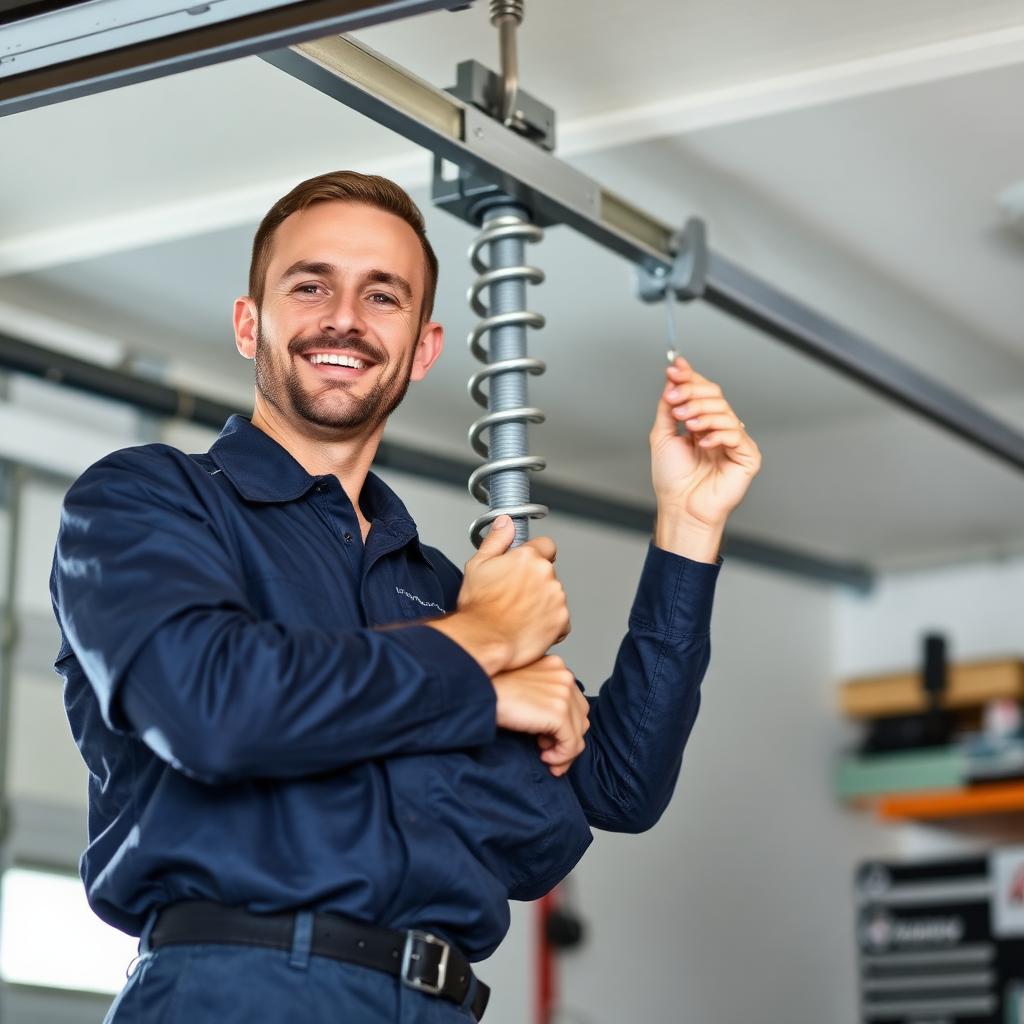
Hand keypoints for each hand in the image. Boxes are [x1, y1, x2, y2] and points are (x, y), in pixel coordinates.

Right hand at [425, 515, 569, 674]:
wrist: (484, 640)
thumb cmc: (479, 608)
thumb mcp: (478, 565)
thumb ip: (496, 540)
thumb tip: (505, 522)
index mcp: (528, 557)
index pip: (546, 545)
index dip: (536, 554)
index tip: (527, 566)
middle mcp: (546, 575)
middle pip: (548, 573)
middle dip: (535, 582)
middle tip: (514, 596)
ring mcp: (556, 598)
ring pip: (554, 596)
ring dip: (542, 602)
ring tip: (519, 614)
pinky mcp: (562, 621)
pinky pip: (560, 620)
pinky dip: (549, 624)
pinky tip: (529, 626)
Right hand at [493, 655, 589, 776]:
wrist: (478, 692)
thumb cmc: (492, 692)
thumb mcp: (525, 688)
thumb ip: (544, 698)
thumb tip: (554, 731)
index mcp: (556, 666)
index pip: (574, 702)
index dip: (565, 725)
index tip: (547, 740)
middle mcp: (565, 675)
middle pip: (581, 717)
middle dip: (567, 738)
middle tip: (546, 750)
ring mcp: (564, 693)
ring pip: (579, 733)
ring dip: (564, 750)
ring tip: (545, 756)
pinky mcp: (560, 713)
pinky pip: (572, 744)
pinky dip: (561, 757)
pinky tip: (545, 758)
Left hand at [651, 356, 760, 533]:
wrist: (680, 508)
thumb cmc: (673, 479)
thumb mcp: (662, 436)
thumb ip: (668, 406)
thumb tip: (672, 378)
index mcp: (702, 423)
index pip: (701, 391)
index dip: (689, 377)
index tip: (674, 368)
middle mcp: (720, 429)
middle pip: (714, 395)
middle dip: (692, 393)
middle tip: (675, 401)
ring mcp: (735, 441)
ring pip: (724, 411)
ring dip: (702, 412)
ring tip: (686, 424)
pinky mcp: (747, 456)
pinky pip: (736, 434)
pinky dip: (717, 434)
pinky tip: (703, 443)